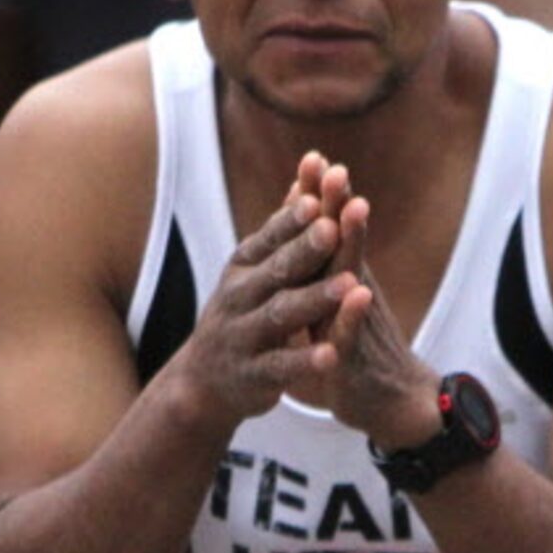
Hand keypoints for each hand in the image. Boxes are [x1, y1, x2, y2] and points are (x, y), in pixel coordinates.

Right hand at [174, 152, 369, 424]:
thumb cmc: (241, 312)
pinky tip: (331, 355)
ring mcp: (243, 336)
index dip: (293, 220)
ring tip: (349, 285)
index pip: (270, 237)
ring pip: (281, 314)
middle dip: (306, 249)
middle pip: (277, 270)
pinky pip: (281, 366)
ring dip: (314, 299)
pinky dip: (305, 361)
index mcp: (244, 267)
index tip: (318, 199)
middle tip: (334, 230)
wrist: (203, 380)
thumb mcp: (253, 269)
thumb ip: (284, 227)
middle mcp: (239, 296)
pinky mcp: (253, 375)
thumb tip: (309, 172)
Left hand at [302, 189, 442, 446]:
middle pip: (344, 242)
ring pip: (354, 277)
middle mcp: (352, 292)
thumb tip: (311, 226)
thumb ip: (323, 267)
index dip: (319, 198)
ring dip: (354, 244)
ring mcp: (358, 323)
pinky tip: (358, 293)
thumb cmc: (357, 349)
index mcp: (339, 280)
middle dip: (338, 204)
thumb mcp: (333, 303)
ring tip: (354, 208)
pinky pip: (354, 333)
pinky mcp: (357, 357)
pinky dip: (353, 314)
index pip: (326, 232)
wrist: (391, 403)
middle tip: (336, 165)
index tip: (312, 157)